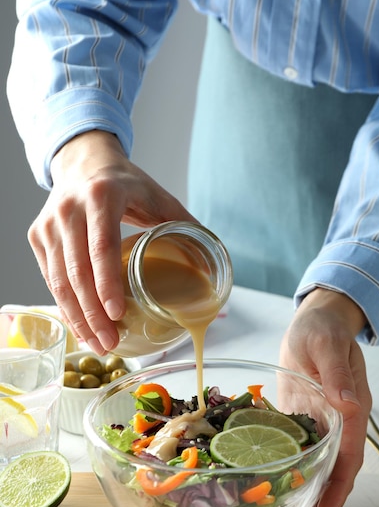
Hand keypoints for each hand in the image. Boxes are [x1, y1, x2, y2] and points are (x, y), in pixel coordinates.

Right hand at [28, 131, 195, 353]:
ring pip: (58, 281)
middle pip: (77, 272)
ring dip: (77, 318)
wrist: (83, 162)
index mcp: (102, 196)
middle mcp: (69, 209)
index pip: (101, 247)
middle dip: (92, 314)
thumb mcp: (158, 196)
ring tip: (97, 344)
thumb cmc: (125, 183)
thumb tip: (212, 263)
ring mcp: (49, 224)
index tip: (117, 314)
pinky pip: (49, 278)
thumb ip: (185, 225)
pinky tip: (81, 326)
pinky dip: (65, 307)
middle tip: (110, 343)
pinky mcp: (37, 237)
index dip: (107, 284)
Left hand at [279, 288, 371, 506]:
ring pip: (316, 467)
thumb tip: (348, 404)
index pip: (349, 459)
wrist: (315, 319)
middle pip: (333, 473)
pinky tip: (272, 486)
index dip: (337, 488)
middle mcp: (337, 423)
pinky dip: (290, 471)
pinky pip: (297, 450)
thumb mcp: (329, 346)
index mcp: (351, 410)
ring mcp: (318, 422)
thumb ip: (338, 374)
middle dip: (319, 506)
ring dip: (304, 496)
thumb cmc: (324, 329)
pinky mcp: (300, 416)